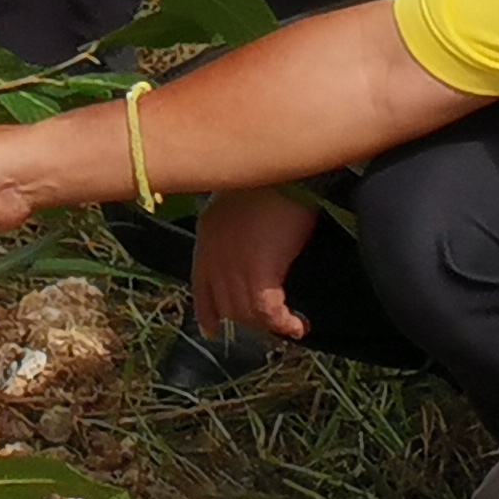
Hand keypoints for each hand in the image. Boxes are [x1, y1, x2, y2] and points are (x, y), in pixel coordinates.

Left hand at [188, 185, 316, 345]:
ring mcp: (233, 267)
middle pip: (226, 304)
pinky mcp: (259, 273)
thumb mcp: (241, 200)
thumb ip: (238, 226)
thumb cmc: (272, 178)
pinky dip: (283, 323)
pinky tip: (297, 326)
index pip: (201, 284)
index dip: (206, 310)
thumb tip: (254, 245)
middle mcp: (213, 256)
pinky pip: (268, 313)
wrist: (285, 170)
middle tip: (273, 321)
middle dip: (248, 319)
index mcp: (207, 236)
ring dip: (268, 323)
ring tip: (287, 324)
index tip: (212, 327)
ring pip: (246, 313)